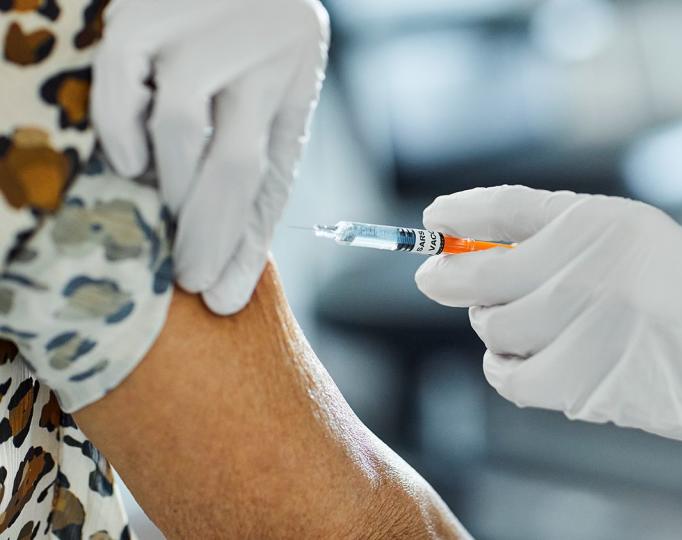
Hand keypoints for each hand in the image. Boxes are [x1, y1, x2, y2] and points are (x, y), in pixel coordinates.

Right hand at [92, 0, 329, 314]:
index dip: (238, 244)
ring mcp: (199, 27)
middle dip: (204, 233)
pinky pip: (120, 76)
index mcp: (291, 76)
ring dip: (168, 187)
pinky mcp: (143, 9)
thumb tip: (229, 289)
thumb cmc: (254, 48)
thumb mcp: (273, 103)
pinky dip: (119, 127)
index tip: (217, 296)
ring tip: (163, 213)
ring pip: (180, 126)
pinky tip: (131, 162)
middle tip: (186, 275)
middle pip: (232, 162)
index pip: (265, 177)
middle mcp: (255, 50)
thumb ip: (255, 185)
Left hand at [416, 186, 681, 474]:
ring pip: (495, 331)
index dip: (458, 214)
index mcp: (605, 220)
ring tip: (523, 329)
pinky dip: (509, 372)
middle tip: (441, 282)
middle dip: (452, 281)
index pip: (505, 208)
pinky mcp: (591, 382)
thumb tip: (476, 261)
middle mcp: (591, 266)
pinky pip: (514, 379)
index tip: (433, 223)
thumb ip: (564, 246)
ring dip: (496, 330)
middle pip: (482, 275)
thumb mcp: (639, 243)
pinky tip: (529, 363)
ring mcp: (589, 326)